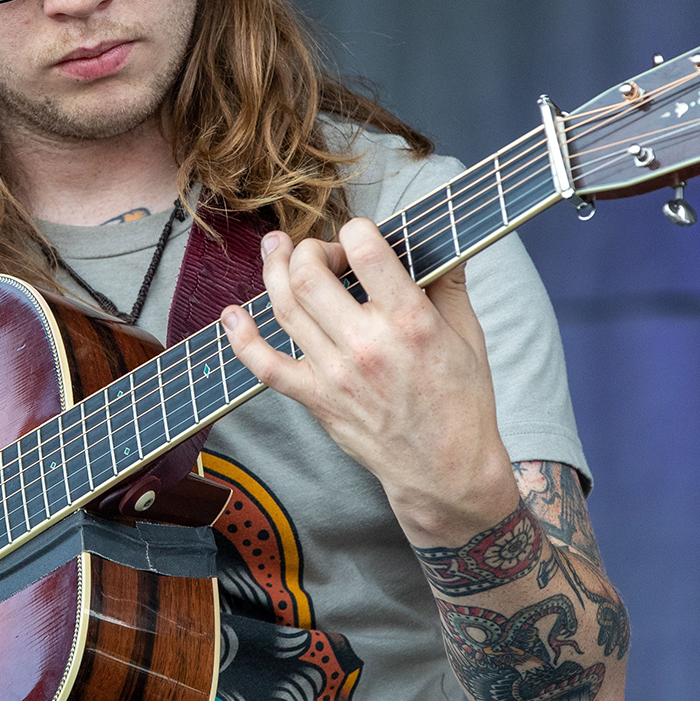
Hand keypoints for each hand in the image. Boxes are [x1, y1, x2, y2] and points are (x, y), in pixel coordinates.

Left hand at [219, 218, 518, 546]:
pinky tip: (231, 315)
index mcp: (410, 322)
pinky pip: (266, 366)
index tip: (359, 236)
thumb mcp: (468, 337)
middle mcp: (366, 345)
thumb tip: (439, 244)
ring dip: (274, 272)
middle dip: (310, 250)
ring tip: (277, 251)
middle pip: (310, 276)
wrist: (445, 470)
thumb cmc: (461, 403)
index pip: (366, 252)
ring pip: (286, 309)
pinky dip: (241, 339)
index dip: (355, 230)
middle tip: (323, 252)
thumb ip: (448, 285)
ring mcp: (335, 374)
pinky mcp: (316, 399)